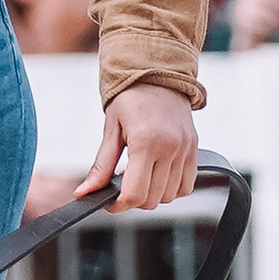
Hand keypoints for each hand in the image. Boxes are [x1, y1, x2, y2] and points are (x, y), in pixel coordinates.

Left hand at [80, 83, 199, 213]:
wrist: (158, 74)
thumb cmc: (129, 98)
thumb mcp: (110, 129)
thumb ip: (101, 166)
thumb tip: (84, 193)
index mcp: (145, 142)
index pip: (134, 194)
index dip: (118, 205)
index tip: (108, 201)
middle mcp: (169, 148)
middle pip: (152, 199)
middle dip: (133, 200)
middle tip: (120, 185)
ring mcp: (185, 149)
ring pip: (170, 196)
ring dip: (152, 195)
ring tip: (139, 177)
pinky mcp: (194, 149)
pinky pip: (187, 186)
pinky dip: (171, 189)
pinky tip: (157, 175)